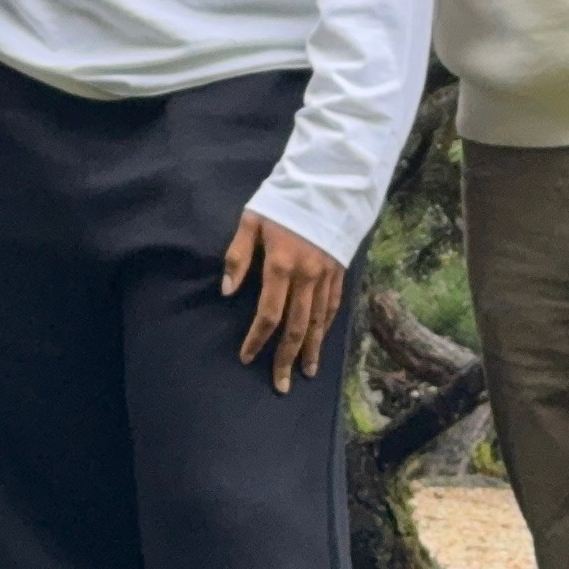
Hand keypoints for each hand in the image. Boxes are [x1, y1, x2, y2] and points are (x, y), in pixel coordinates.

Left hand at [222, 210, 344, 394]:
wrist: (327, 183)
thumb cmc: (281, 201)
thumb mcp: (251, 221)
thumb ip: (238, 257)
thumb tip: (228, 291)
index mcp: (282, 265)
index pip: (269, 314)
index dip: (257, 339)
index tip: (247, 358)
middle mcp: (307, 276)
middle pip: (297, 327)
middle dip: (287, 358)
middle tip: (280, 385)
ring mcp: (327, 276)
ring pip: (319, 322)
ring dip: (311, 350)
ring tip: (305, 373)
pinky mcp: (340, 271)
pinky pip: (333, 307)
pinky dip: (326, 328)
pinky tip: (320, 342)